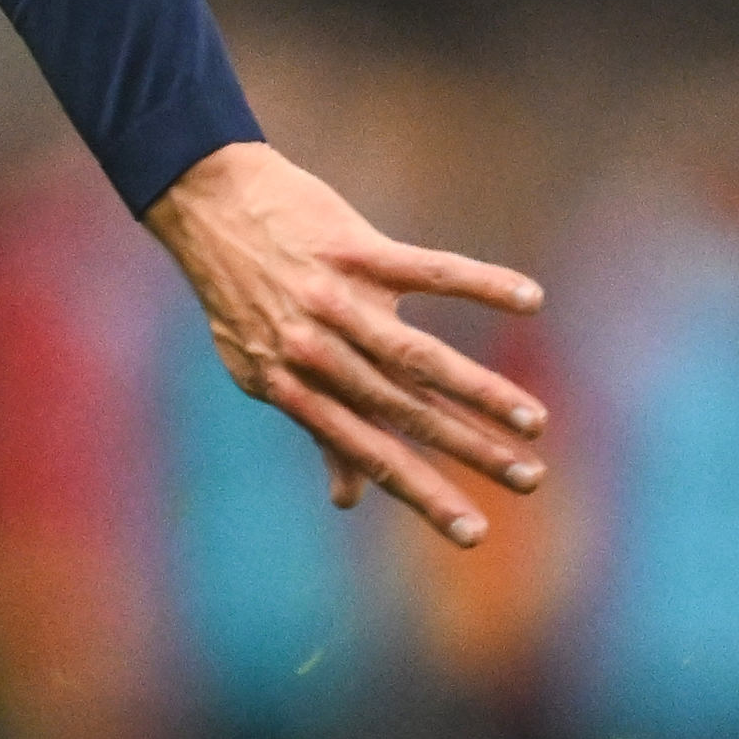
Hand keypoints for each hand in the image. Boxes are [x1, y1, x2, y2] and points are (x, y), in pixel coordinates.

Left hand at [142, 140, 546, 546]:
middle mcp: (317, 352)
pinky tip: (530, 299)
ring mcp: (338, 301)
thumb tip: (348, 499)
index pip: (371, 454)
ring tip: (534, 420)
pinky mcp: (355, 250)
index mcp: (300, 388)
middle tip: (529, 480)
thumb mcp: (262, 370)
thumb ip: (317, 428)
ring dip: (481, 391)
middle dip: (470, 451)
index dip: (422, 495)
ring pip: (420, 356)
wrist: (205, 204)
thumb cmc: (240, 295)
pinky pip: (429, 270)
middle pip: (405, 411)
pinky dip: (481, 284)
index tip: (474, 534)